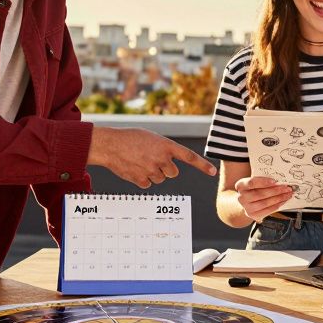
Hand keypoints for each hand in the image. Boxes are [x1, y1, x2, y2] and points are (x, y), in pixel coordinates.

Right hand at [88, 127, 216, 187]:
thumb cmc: (130, 139)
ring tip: (140, 162)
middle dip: (166, 169)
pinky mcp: (141, 180)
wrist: (110, 145)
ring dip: (153, 173)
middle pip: (173, 173)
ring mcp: (151, 170)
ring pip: (160, 179)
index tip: (212, 172)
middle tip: (152, 160)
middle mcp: (161, 159)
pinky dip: (142, 179)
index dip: (202, 165)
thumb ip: (163, 149)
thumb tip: (169, 163)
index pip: (189, 156)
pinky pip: (148, 184)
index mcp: (166, 145)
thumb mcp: (151, 138)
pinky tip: (134, 169)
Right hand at [234, 176, 294, 221]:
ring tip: (287, 194)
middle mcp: (242, 197)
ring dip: (279, 198)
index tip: (275, 181)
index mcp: (241, 185)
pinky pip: (267, 210)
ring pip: (265, 203)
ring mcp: (247, 207)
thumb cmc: (252, 189)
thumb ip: (263, 180)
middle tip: (286, 188)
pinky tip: (283, 201)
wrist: (246, 202)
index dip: (264, 182)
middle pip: (260, 194)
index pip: (252, 183)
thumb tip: (279, 180)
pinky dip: (277, 205)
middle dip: (276, 190)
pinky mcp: (253, 215)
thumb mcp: (254, 182)